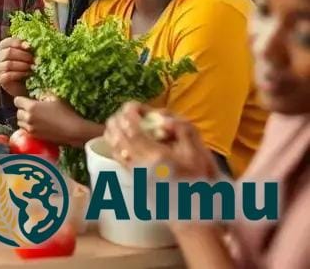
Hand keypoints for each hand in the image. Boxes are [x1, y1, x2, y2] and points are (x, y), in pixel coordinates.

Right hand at [0, 37, 35, 97]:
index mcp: (3, 48)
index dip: (18, 43)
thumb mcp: (28, 55)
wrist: (25, 85)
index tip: (29, 46)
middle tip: (35, 60)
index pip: (7, 42)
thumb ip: (28, 49)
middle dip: (24, 56)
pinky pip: (8, 75)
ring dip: (23, 65)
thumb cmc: (27, 67)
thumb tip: (31, 45)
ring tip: (32, 67)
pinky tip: (27, 74)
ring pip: (8, 64)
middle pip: (8, 52)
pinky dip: (19, 74)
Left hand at [14, 96, 99, 146]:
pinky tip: (38, 125)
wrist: (73, 131)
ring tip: (35, 117)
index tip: (27, 100)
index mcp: (31, 107)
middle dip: (23, 110)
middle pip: (18, 112)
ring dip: (25, 119)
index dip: (22, 99)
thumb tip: (39, 94)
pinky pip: (26, 130)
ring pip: (20, 122)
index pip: (17, 100)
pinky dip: (29, 127)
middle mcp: (28, 118)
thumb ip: (44, 94)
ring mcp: (31, 128)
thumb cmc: (66, 113)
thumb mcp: (56, 98)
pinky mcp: (35, 136)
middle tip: (33, 109)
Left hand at [104, 102, 218, 178]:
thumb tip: (164, 119)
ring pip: (113, 146)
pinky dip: (113, 143)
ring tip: (120, 120)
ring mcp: (135, 172)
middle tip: (125, 111)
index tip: (132, 105)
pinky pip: (117, 157)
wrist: (194, 207)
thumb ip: (182, 130)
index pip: (133, 130)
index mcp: (157, 156)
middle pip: (118, 136)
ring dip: (113, 130)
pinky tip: (118, 137)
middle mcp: (141, 164)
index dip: (129, 114)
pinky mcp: (133, 178)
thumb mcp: (196, 151)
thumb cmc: (199, 178)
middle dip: (118, 119)